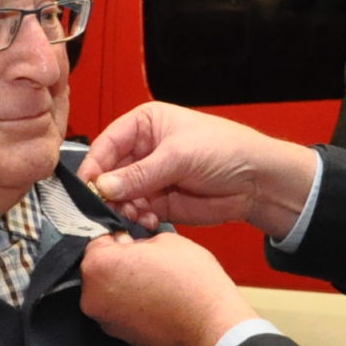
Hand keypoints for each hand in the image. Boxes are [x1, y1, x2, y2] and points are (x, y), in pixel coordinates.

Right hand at [77, 103, 317, 236]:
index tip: (88, 187)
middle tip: (110, 207)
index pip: (107, 144)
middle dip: (107, 192)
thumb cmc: (225, 150)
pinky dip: (137, 219)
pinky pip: (136, 212)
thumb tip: (103, 186)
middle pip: (108, 173)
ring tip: (137, 214)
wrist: (257, 181)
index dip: (94, 165)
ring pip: (119, 196)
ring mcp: (150, 178)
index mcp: (144, 124)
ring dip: (123, 208)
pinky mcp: (159, 202)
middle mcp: (143, 150)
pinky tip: (149, 221)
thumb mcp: (179, 155)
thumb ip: (139, 173)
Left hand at [80, 233, 254, 345]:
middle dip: (120, 262)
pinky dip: (133, 305)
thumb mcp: (166, 240)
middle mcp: (91, 297)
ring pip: (110, 291)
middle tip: (150, 261)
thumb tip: (130, 247)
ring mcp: (104, 321)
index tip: (136, 239)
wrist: (213, 329)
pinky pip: (121, 312)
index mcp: (98, 267)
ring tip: (157, 283)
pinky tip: (157, 301)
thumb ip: (138, 240)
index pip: (97, 240)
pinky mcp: (120, 338)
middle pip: (100, 269)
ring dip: (126, 284)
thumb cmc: (192, 282)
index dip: (119, 236)